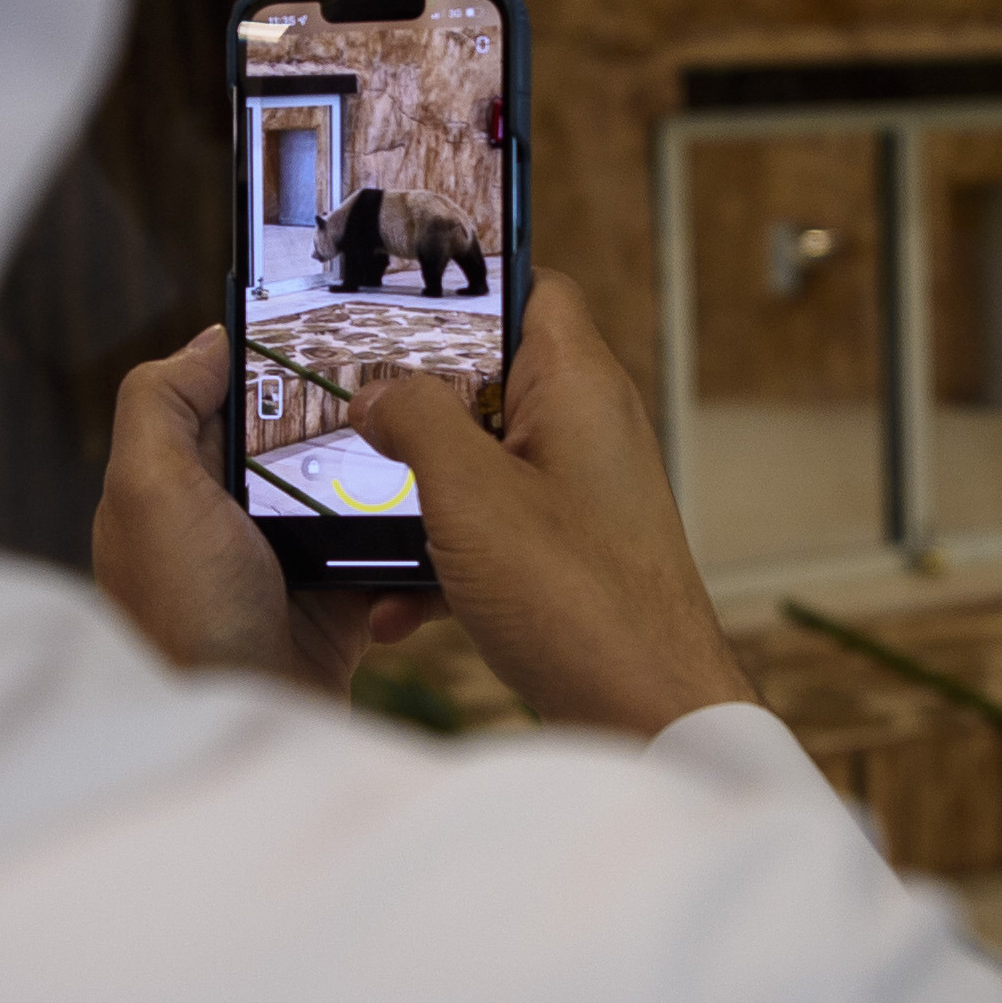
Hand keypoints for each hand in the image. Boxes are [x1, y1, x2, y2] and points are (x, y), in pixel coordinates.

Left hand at [94, 325, 433, 696]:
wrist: (244, 727)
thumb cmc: (183, 615)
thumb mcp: (147, 491)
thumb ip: (161, 403)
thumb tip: (208, 340)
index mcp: (177, 486)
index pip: (225, 397)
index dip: (270, 360)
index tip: (331, 323)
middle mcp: (229, 521)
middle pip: (298, 438)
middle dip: (347, 411)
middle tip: (407, 372)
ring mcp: (287, 565)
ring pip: (352, 489)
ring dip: (389, 471)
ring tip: (435, 436)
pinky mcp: (338, 606)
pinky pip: (387, 554)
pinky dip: (411, 541)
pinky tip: (439, 516)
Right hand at [349, 269, 754, 734]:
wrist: (652, 716)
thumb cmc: (578, 599)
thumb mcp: (470, 495)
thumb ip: (416, 422)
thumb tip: (377, 393)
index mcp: (579, 386)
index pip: (530, 287)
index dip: (465, 286)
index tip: (392, 302)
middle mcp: (588, 428)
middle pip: (489, 377)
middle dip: (414, 403)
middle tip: (349, 414)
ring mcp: (582, 493)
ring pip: (482, 461)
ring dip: (420, 495)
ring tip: (361, 523)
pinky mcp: (571, 552)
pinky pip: (496, 530)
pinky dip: (446, 560)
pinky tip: (397, 608)